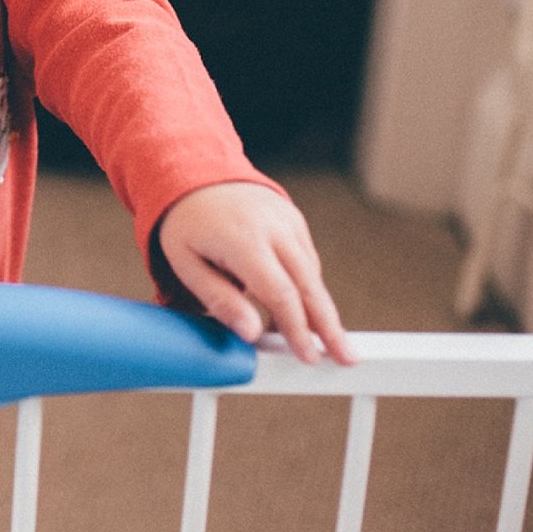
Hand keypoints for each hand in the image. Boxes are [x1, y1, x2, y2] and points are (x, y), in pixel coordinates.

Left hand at [157, 182, 356, 365]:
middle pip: (309, 285)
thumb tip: (251, 334)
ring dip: (319, 310)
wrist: (195, 173)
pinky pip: (306, 260)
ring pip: (312, 275)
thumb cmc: (186, 223)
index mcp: (244, 240)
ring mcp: (288, 221)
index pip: (280, 293)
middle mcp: (274, 228)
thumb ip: (219, 299)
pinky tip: (298, 310)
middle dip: (329, 326)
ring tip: (321, 343)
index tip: (308, 357)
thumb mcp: (185, 263)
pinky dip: (306, 286)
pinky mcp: (294, 220)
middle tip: (347, 358)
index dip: (297, 329)